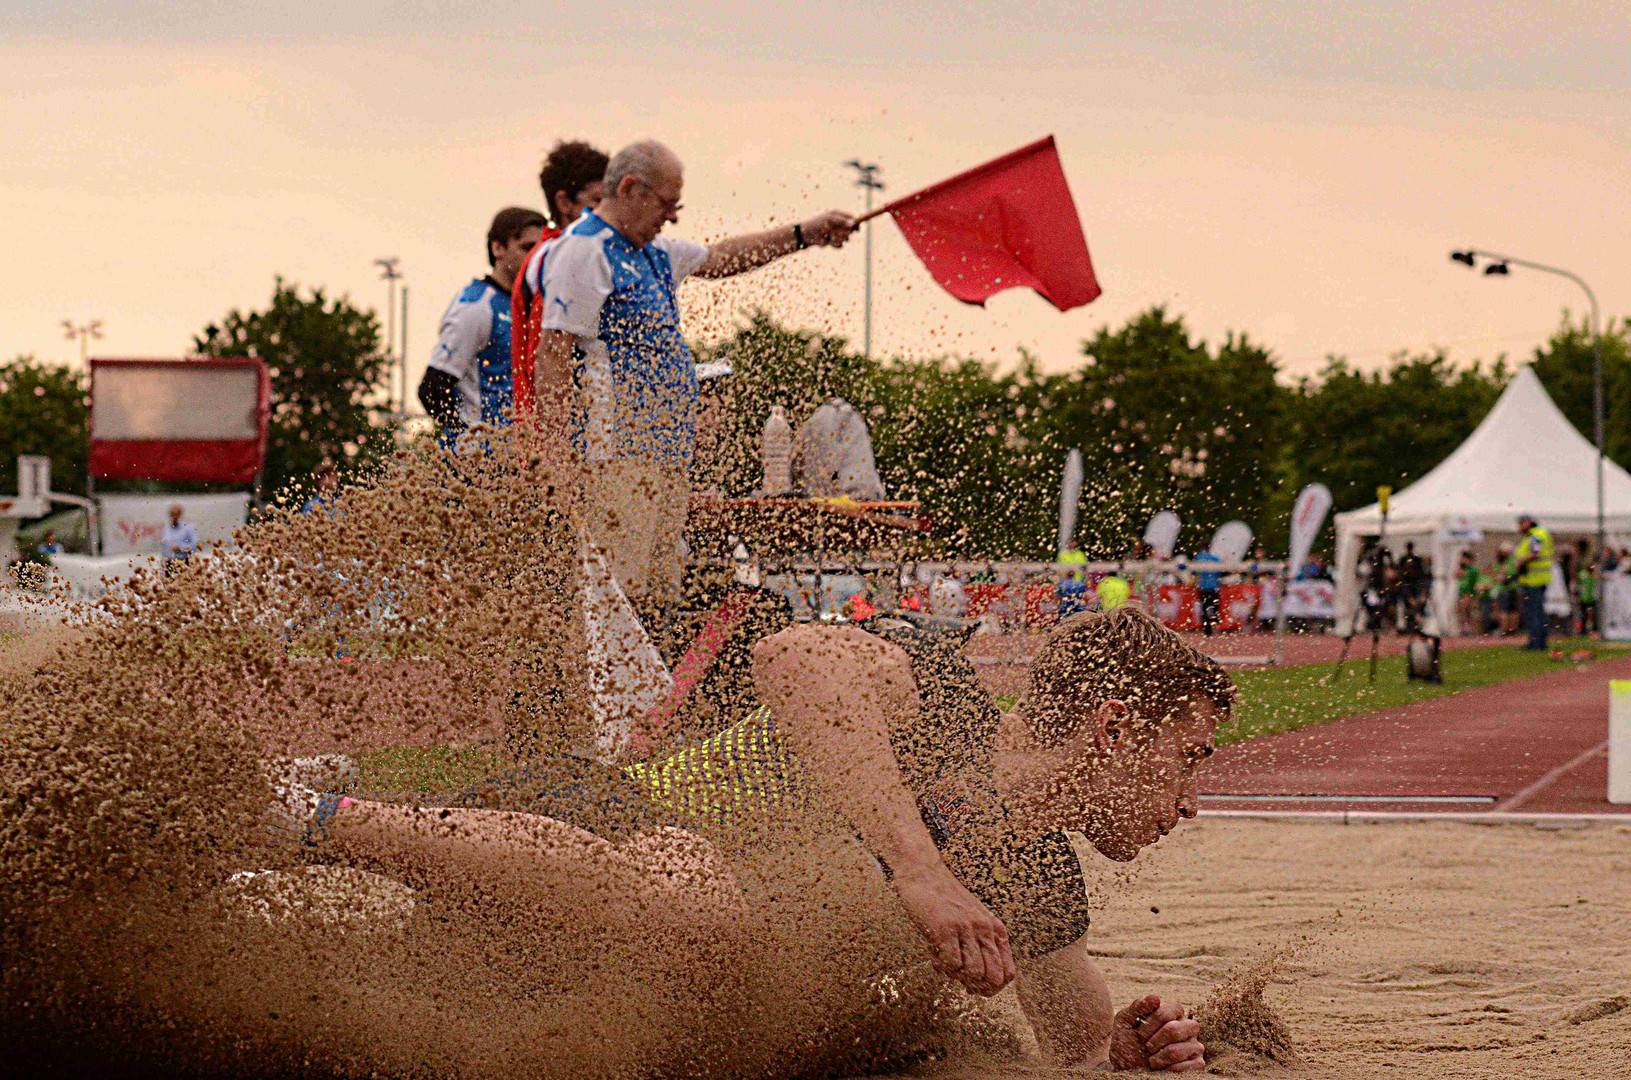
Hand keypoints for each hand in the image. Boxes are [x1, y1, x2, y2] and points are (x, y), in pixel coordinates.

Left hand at [800, 210, 856, 248]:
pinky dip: (835, 244)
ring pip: (846, 239)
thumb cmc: (816, 223)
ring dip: (838, 238)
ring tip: (829, 236)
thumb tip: (853, 224)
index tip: (857, 230)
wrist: (806, 235)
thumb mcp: (829, 219)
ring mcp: (837, 233)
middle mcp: (839, 224)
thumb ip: (841, 221)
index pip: (852, 218)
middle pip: (851, 230)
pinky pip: (840, 245)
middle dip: (844, 233)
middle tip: (836, 232)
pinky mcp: (834, 242)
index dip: (856, 224)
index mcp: (838, 215)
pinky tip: (828, 241)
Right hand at [892, 864, 1015, 996]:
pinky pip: (951, 963)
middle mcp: (985, 928)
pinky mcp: (945, 927)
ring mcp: (966, 927)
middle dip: (976, 987)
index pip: (1008, 973)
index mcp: (995, 928)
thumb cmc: (946, 901)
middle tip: (959, 979)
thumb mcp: (973, 921)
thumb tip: (978, 985)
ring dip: (956, 976)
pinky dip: (941, 966)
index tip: (975, 986)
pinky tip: (934, 954)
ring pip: (974, 973)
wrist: (924, 874)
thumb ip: (981, 947)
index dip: (992, 987)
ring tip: (945, 962)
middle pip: (994, 977)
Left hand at [1109, 995, 1204, 1071]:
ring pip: (1178, 1050)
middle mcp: (1187, 1026)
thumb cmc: (1129, 1040)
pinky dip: (1170, 1069)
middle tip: (1146, 1046)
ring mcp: (1194, 1044)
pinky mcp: (1198, 1062)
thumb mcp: (1126, 1021)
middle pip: (1173, 1030)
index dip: (1150, 1024)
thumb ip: (1138, 1007)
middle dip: (1154, 1041)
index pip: (1166, 1012)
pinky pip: (1189, 1066)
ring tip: (1152, 1060)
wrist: (1128, 1065)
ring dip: (1159, 1058)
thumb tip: (1155, 998)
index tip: (1139, 1033)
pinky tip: (1164, 1068)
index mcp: (1173, 1011)